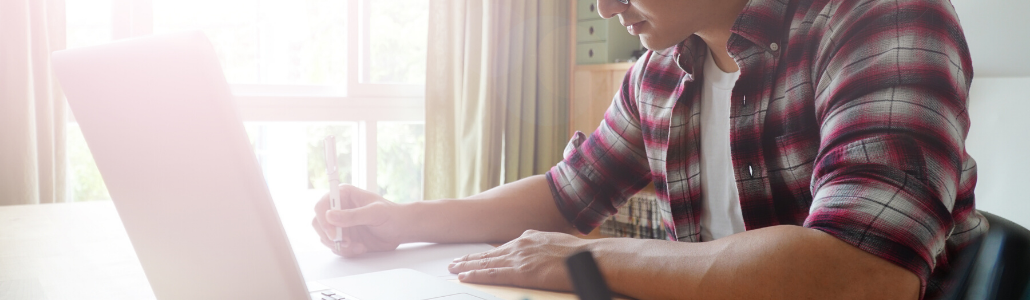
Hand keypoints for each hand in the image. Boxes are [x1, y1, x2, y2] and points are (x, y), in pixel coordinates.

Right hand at [311, 184, 403, 256]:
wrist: (401, 229)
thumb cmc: (392, 215)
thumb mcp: (375, 213)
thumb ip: (353, 215)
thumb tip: (330, 215)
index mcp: (344, 195)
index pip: (322, 205)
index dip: (323, 219)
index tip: (334, 233)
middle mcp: (339, 209)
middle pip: (319, 223)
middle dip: (330, 236)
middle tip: (346, 242)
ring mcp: (340, 224)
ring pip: (326, 238)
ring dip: (340, 246)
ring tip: (358, 245)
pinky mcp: (345, 237)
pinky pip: (336, 247)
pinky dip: (347, 251)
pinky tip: (361, 247)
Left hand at [448, 230, 589, 290]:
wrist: (588, 258)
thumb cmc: (579, 255)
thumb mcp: (556, 241)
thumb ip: (542, 244)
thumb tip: (536, 247)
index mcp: (530, 238)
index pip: (501, 247)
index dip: (485, 252)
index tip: (474, 256)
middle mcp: (520, 245)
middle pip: (489, 253)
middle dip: (470, 258)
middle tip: (453, 261)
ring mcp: (519, 258)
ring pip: (486, 262)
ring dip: (467, 266)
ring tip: (453, 268)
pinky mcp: (521, 272)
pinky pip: (492, 274)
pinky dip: (476, 275)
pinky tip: (464, 276)